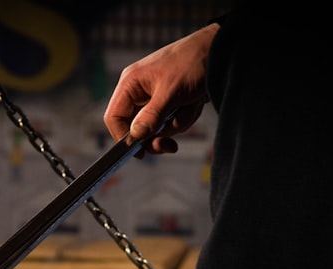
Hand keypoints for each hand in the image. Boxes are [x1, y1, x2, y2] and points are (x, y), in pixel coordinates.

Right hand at [103, 22, 218, 155]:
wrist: (218, 52)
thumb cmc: (192, 63)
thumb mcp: (171, 92)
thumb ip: (151, 116)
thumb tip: (135, 136)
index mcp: (131, 84)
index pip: (114, 117)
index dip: (123, 137)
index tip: (139, 152)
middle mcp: (140, 92)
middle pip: (137, 128)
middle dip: (157, 134)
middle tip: (168, 144)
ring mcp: (156, 98)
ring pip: (158, 128)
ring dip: (177, 123)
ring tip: (190, 104)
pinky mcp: (171, 103)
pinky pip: (173, 122)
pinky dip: (185, 117)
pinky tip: (194, 103)